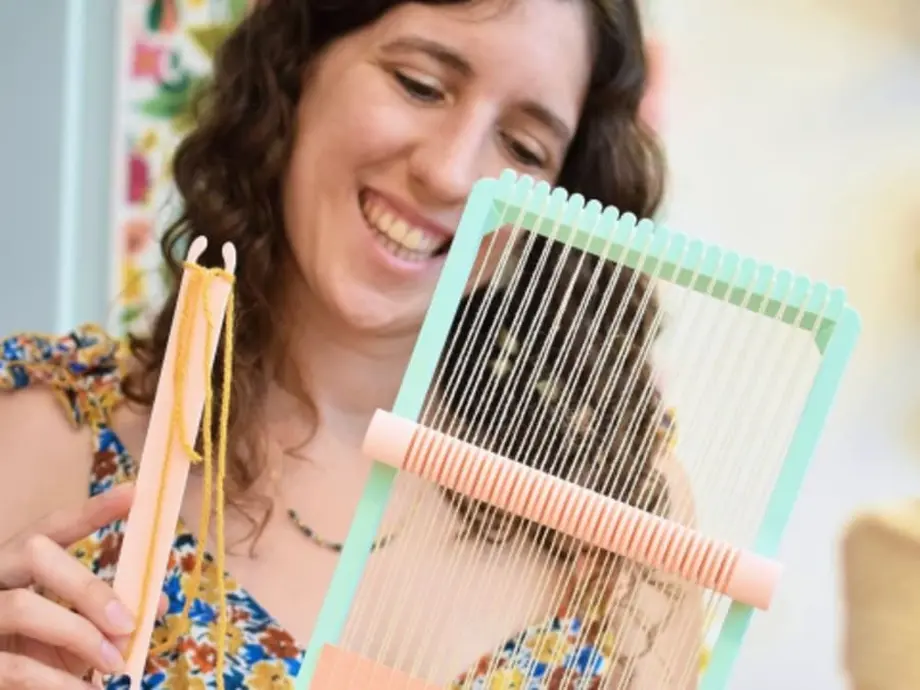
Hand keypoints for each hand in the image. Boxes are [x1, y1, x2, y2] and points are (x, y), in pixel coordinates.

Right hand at [0, 485, 166, 687]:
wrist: (3, 688)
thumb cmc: (35, 654)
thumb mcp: (74, 630)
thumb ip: (109, 613)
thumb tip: (157, 602)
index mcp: (16, 565)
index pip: (51, 526)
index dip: (91, 510)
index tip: (134, 494)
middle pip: (35, 553)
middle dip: (88, 586)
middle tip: (128, 622)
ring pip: (24, 608)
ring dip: (80, 635)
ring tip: (115, 663)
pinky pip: (16, 667)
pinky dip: (59, 682)